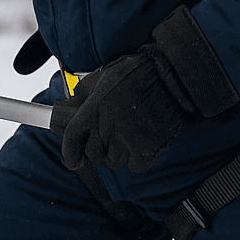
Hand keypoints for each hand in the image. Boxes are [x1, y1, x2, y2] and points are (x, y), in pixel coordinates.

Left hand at [50, 49, 187, 171]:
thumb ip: (84, 93)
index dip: (70, 153)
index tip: (73, 161)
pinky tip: (140, 144)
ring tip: (126, 137)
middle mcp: (109, 124)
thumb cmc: (136, 73)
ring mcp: (128, 138)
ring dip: (116, 154)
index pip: (73, 136)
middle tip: (105, 140)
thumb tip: (71, 105)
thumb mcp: (101, 77)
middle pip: (93, 153)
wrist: (170, 77)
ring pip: (113, 161)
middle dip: (97, 150)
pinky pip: (134, 165)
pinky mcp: (147, 147)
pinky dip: (136, 159)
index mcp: (95, 106)